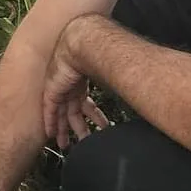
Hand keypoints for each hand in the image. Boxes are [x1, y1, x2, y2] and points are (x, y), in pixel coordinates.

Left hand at [42, 23, 109, 149]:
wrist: (81, 46)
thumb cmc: (97, 55)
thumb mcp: (108, 73)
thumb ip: (119, 81)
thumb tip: (140, 84)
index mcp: (82, 84)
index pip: (87, 104)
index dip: (93, 116)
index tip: (100, 126)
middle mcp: (70, 88)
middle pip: (73, 112)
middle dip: (77, 128)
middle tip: (82, 140)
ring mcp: (60, 90)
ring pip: (61, 115)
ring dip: (63, 130)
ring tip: (65, 145)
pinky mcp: (52, 91)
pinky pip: (50, 111)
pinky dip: (51, 123)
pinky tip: (51, 135)